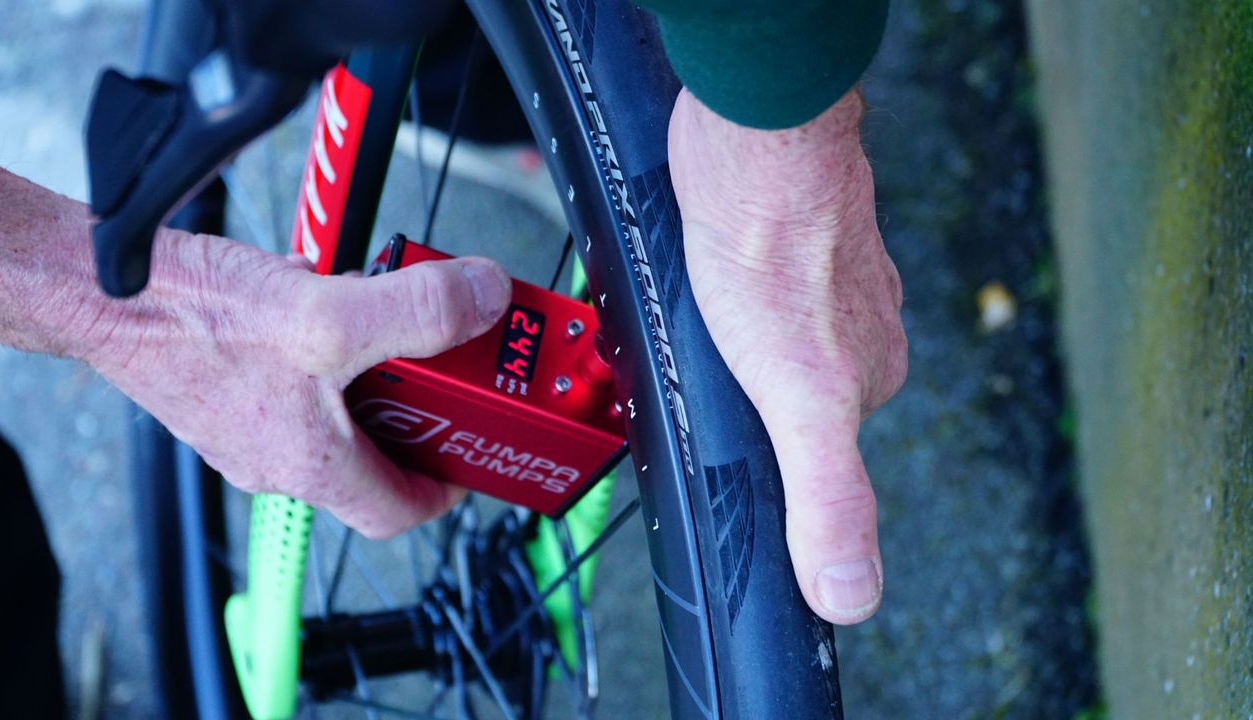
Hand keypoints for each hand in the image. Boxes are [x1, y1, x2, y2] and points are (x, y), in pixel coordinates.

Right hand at [83, 231, 511, 537]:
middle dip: (416, 413)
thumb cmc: (193, 320)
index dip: (446, 487)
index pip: (398, 511)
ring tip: (391, 319)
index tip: (471, 453)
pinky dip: (326, 343)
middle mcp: (277, 457)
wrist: (95, 290)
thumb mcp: (330, 316)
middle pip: (371, 457)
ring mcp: (248, 423)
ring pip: (335, 410)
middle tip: (445, 372)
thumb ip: (419, 311)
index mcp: (312, 465)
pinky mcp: (226, 385)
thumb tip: (487, 297)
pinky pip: (296, 375)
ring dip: (371, 369)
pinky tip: (328, 293)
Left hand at [668, 88, 906, 623]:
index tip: (716, 438)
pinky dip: (718, 289)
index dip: (757, 450)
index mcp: (869, 379)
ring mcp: (825, 276)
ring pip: (765, 335)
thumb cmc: (774, 255)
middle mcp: (860, 328)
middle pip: (785, 391)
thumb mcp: (800, 403)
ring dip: (723, 339)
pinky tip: (694, 280)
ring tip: (687, 323)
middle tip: (688, 376)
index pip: (811, 449)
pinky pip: (749, 283)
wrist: (752, 142)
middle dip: (733, 393)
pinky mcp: (788, 233)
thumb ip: (829, 500)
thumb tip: (852, 598)